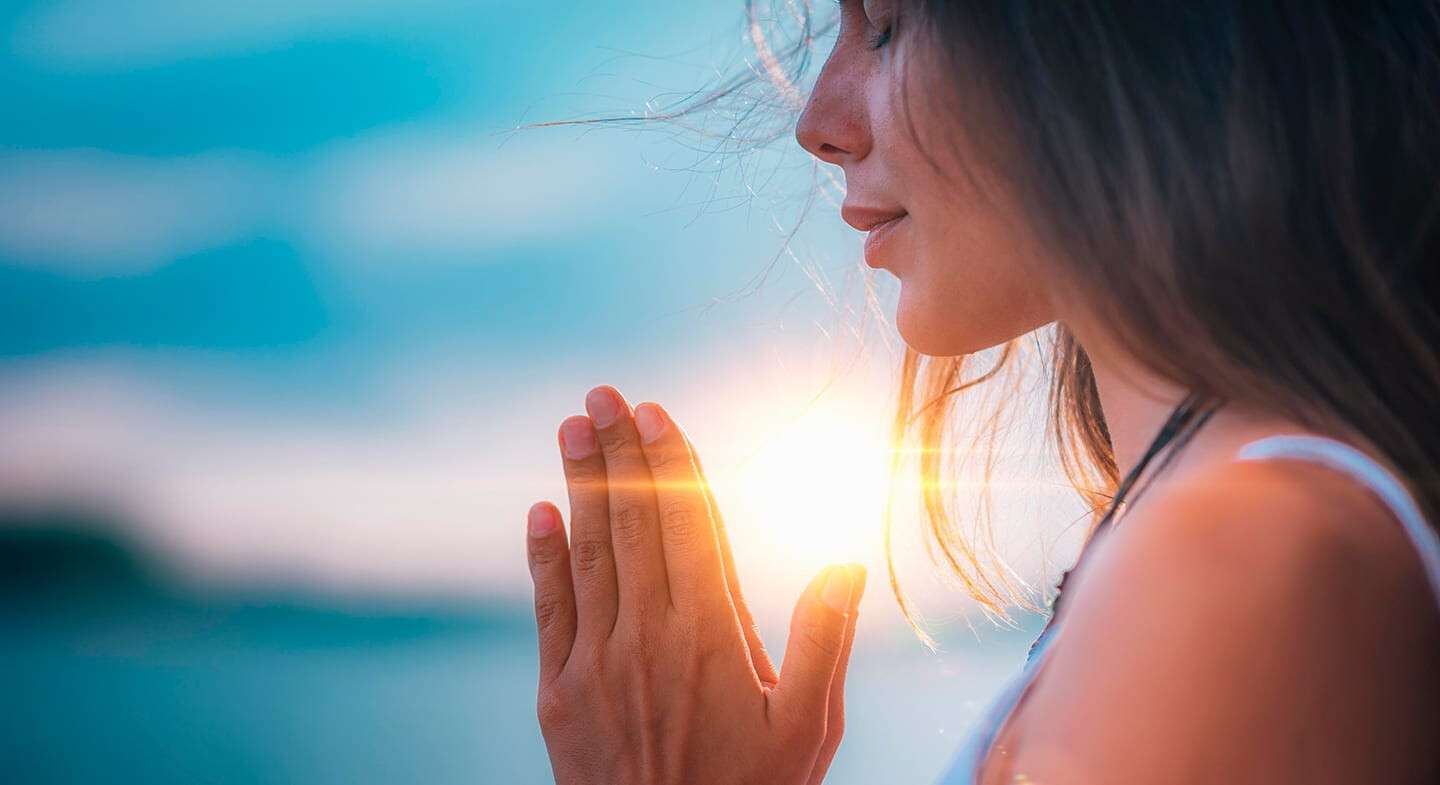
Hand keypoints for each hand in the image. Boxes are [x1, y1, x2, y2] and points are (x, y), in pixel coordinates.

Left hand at [525, 385, 865, 784]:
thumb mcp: (808, 727)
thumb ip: (824, 640)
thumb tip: (844, 561)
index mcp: (711, 635)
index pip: (688, 525)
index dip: (670, 464)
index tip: (656, 412)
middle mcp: (648, 636)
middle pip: (633, 523)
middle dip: (618, 452)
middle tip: (601, 393)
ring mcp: (597, 662)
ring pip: (589, 553)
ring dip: (578, 484)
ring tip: (571, 426)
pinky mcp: (560, 692)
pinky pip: (551, 609)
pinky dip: (544, 557)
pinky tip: (540, 512)